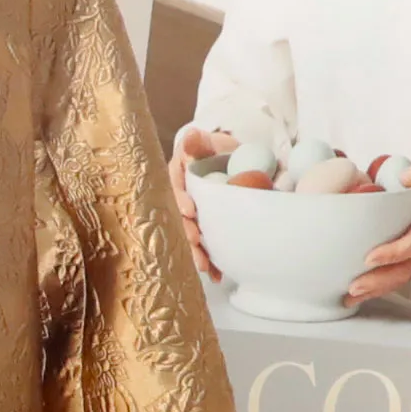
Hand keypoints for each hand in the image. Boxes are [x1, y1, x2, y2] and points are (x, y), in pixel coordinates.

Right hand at [167, 125, 230, 280]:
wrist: (236, 164)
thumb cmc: (219, 152)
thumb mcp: (212, 143)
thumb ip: (200, 143)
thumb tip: (190, 137)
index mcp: (178, 175)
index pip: (174, 187)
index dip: (180, 199)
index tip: (191, 210)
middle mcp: (180, 197)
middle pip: (178, 217)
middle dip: (186, 232)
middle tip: (196, 241)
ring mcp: (191, 215)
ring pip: (189, 235)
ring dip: (195, 252)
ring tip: (204, 266)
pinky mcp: (203, 228)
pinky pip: (204, 246)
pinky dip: (211, 261)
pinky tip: (216, 274)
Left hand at [348, 144, 410, 304]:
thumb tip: (405, 177)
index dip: (392, 253)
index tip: (368, 259)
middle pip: (407, 269)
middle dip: (379, 282)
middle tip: (351, 290)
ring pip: (406, 274)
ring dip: (379, 287)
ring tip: (351, 298)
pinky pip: (406, 269)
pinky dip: (386, 280)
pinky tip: (367, 286)